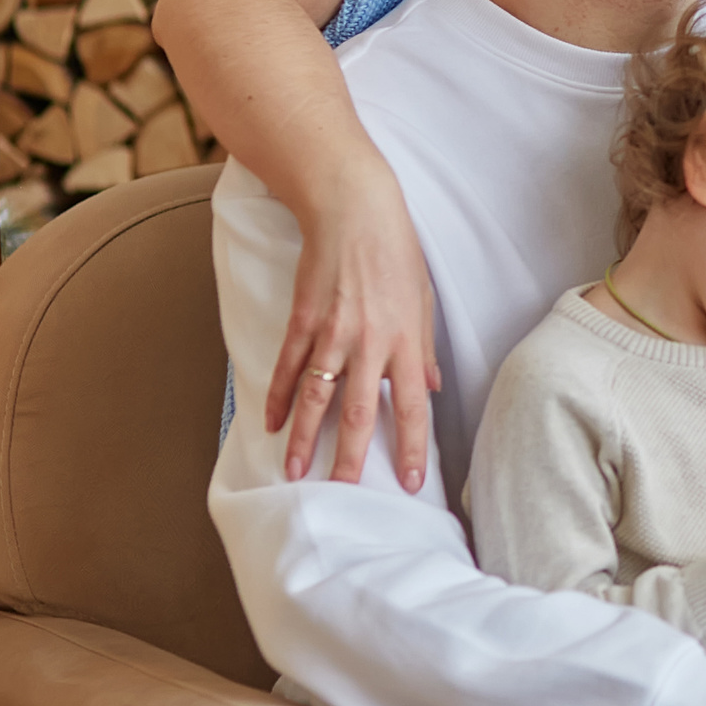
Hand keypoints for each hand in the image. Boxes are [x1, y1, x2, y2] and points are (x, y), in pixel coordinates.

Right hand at [263, 165, 439, 488]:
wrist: (354, 208)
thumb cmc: (395, 251)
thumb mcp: (423, 300)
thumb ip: (425, 349)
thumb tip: (433, 389)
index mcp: (405, 341)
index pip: (413, 407)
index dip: (411, 447)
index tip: (410, 482)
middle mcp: (369, 343)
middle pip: (359, 414)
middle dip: (349, 460)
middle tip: (342, 496)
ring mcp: (332, 332)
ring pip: (317, 398)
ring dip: (305, 440)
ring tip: (296, 474)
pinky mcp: (302, 319)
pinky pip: (289, 366)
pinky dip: (280, 397)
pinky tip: (273, 423)